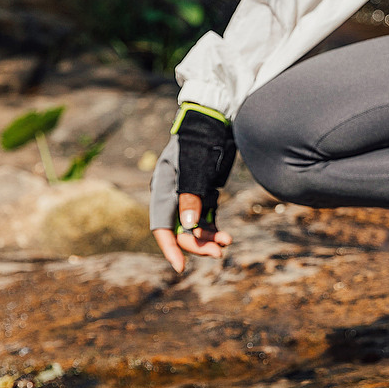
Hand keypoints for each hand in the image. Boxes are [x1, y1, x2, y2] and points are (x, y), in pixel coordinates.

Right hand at [149, 105, 236, 271]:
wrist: (218, 120)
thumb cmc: (202, 140)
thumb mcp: (196, 167)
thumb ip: (191, 196)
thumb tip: (187, 226)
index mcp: (163, 187)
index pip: (162, 225)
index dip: (170, 247)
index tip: (180, 267)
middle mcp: (173, 194)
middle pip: (180, 230)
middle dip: (197, 244)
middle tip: (218, 253)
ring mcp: (190, 195)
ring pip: (195, 228)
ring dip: (208, 239)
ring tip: (226, 243)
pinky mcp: (205, 194)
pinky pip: (207, 220)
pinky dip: (214, 230)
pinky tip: (226, 237)